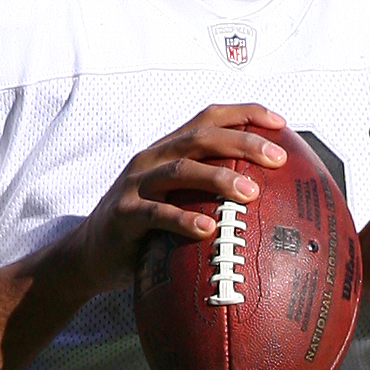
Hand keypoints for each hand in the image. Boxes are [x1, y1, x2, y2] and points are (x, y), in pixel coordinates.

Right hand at [73, 104, 287, 293]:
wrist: (89, 255)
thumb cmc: (145, 230)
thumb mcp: (175, 202)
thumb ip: (207, 193)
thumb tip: (267, 201)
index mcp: (167, 150)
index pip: (208, 118)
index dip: (244, 114)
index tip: (280, 124)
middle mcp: (151, 158)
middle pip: (200, 138)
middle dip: (242, 142)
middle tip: (277, 159)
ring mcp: (134, 184)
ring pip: (180, 170)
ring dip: (219, 178)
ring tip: (251, 193)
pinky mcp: (122, 214)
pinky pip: (155, 214)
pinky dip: (183, 220)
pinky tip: (208, 230)